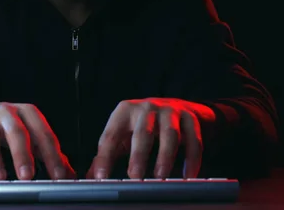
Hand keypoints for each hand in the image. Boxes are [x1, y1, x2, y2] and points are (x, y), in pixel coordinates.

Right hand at [0, 102, 75, 180]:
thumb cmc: (3, 128)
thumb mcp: (26, 136)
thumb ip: (46, 153)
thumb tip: (70, 175)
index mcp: (26, 113)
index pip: (43, 133)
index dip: (52, 154)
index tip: (58, 175)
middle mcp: (6, 111)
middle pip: (16, 131)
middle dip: (23, 154)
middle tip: (28, 176)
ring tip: (0, 179)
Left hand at [86, 98, 214, 179]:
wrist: (182, 107)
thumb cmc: (146, 125)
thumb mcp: (125, 133)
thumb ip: (108, 153)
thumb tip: (90, 176)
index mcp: (125, 111)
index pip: (111, 134)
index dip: (105, 156)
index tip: (101, 177)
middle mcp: (147, 108)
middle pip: (142, 132)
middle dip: (138, 155)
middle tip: (134, 176)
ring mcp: (171, 111)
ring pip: (169, 134)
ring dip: (165, 156)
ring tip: (160, 176)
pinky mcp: (190, 118)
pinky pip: (193, 140)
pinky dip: (191, 159)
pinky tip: (187, 175)